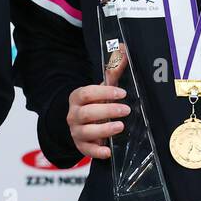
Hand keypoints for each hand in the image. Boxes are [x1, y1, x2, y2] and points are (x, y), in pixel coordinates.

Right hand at [66, 44, 130, 159]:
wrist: (82, 123)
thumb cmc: (96, 103)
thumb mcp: (103, 88)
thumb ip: (114, 70)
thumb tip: (124, 49)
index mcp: (77, 97)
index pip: (86, 93)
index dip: (104, 93)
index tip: (122, 93)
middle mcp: (73, 114)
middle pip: (87, 113)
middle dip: (107, 110)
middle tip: (126, 109)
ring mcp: (76, 131)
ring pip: (86, 131)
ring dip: (104, 129)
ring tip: (120, 126)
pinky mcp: (81, 146)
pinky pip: (86, 150)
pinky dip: (96, 152)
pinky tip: (108, 151)